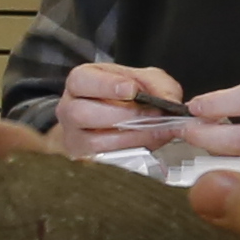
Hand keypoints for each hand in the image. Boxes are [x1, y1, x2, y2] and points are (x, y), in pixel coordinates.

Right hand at [48, 62, 193, 153]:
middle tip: (153, 115)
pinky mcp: (83, 157)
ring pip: (93, 141)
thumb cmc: (125, 95)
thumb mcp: (144, 80)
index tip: (132, 90)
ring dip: (130, 138)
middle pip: (82, 113)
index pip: (82, 81)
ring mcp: (72, 136)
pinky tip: (147, 144)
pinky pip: (103, 159)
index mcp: (80, 81)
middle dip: (122, 115)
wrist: (113, 116)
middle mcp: (68, 108)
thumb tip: (170, 102)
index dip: (106, 86)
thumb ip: (159, 86)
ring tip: (156, 132)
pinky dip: (129, 152)